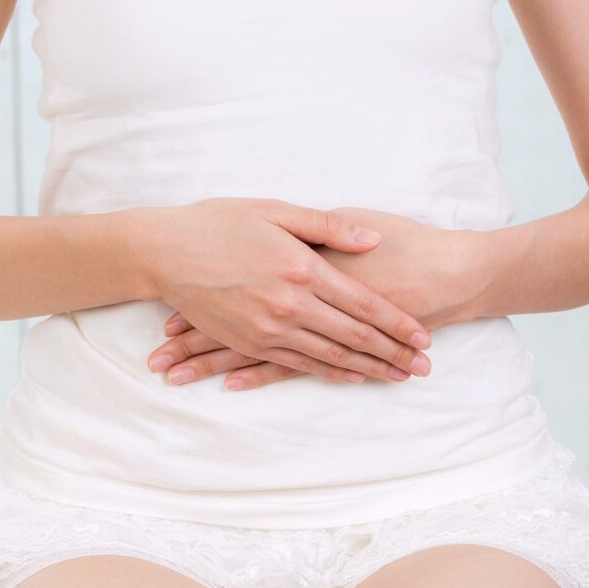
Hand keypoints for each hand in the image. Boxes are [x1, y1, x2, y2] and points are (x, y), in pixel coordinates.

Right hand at [136, 198, 432, 383]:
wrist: (164, 252)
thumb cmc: (218, 223)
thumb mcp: (276, 211)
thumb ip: (328, 226)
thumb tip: (373, 240)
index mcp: (302, 268)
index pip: (363, 304)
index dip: (398, 323)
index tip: (425, 337)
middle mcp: (289, 305)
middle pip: (353, 337)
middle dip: (392, 354)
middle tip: (423, 367)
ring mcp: (267, 329)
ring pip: (328, 356)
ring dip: (366, 369)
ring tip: (396, 377)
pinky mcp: (248, 342)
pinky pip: (295, 364)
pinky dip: (326, 372)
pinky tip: (348, 376)